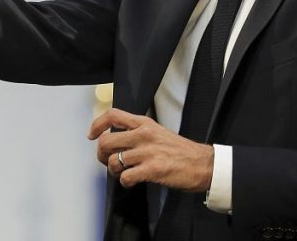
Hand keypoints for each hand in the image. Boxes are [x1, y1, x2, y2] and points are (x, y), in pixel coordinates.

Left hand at [88, 108, 213, 192]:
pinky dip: (124, 181)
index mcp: (144, 123)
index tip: (91, 135)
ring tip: (123, 173)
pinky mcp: (153, 169)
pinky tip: (131, 181)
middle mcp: (144, 135)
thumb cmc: (181, 151)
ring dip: (114, 171)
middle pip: (106, 141)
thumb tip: (115, 141)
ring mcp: (148, 152)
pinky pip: (126, 176)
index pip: (112, 115)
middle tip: (106, 161)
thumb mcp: (158, 132)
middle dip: (101, 154)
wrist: (204, 164)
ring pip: (113, 160)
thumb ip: (137, 132)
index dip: (97, 125)